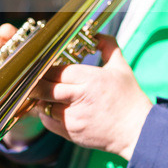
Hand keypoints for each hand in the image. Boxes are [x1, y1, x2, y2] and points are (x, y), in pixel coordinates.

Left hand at [28, 35, 151, 160]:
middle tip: (31, 77)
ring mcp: (73, 118)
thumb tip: (97, 34)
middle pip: (44, 88)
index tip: (42, 64)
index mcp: (92, 80)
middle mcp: (80, 99)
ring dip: (40, 98)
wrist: (136, 130)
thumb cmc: (129, 98)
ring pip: (42, 105)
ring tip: (44, 91)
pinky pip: (48, 121)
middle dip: (35, 83)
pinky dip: (47, 113)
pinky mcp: (70, 133)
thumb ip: (109, 47)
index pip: (57, 71)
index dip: (46, 67)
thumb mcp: (122, 68)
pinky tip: (54, 106)